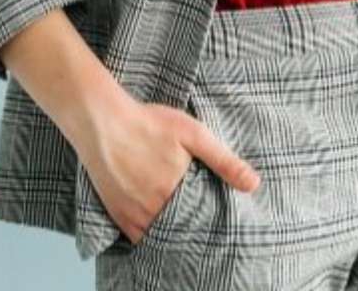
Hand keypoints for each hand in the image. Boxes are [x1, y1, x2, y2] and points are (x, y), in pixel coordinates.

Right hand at [78, 90, 260, 245]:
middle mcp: (154, 210)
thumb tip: (254, 184)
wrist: (103, 121)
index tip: (216, 213)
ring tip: (180, 216)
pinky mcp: (118, 216)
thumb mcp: (193, 133)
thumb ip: (223, 161)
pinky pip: (138, 237)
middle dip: (192, 224)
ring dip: (171, 229)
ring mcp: (134, 216)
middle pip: (181, 228)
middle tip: (199, 213)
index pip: (202, 218)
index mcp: (176, 192)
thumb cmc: (149, 123)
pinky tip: (158, 220)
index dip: (210, 217)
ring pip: (160, 234)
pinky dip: (150, 233)